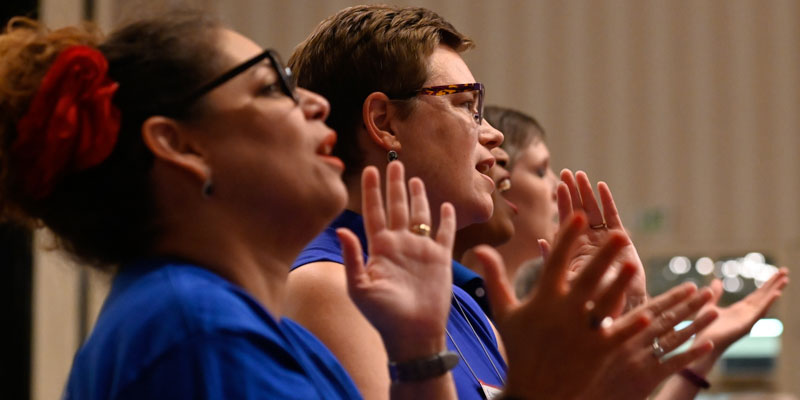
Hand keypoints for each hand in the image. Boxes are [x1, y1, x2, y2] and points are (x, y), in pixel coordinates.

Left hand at [339, 162, 455, 361]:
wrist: (414, 333)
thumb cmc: (383, 315)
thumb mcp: (360, 288)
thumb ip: (352, 258)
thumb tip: (341, 231)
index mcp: (379, 248)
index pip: (373, 212)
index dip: (371, 191)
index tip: (369, 170)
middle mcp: (399, 244)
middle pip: (397, 207)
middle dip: (394, 185)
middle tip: (394, 162)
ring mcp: (420, 250)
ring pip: (419, 215)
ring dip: (417, 196)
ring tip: (414, 178)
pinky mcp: (440, 258)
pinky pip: (443, 233)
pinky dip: (445, 219)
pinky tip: (445, 205)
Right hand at [473, 213, 716, 399]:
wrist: (531, 391)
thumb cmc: (519, 347)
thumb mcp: (504, 311)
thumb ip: (495, 277)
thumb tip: (481, 247)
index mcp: (542, 299)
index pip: (555, 261)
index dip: (567, 238)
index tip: (578, 215)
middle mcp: (562, 312)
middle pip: (586, 278)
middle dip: (603, 256)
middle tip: (619, 234)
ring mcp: (580, 333)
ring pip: (604, 304)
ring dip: (620, 285)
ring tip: (634, 264)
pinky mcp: (596, 353)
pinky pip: (615, 336)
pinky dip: (628, 326)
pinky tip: (645, 315)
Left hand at [552, 169, 647, 313]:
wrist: (615, 315)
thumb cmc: (586, 303)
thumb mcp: (565, 281)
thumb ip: (553, 260)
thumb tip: (539, 240)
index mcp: (572, 249)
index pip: (566, 221)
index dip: (562, 203)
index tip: (557, 185)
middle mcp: (587, 242)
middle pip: (579, 212)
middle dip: (573, 192)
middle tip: (567, 173)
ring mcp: (604, 240)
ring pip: (595, 212)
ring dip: (588, 193)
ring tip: (582, 176)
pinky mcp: (622, 242)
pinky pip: (613, 218)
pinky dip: (608, 203)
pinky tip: (602, 187)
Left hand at [693, 268, 788, 363]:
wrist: (701, 345)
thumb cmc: (704, 329)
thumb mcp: (709, 305)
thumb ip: (715, 294)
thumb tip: (717, 280)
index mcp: (740, 310)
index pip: (757, 294)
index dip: (767, 284)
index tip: (777, 273)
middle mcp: (747, 314)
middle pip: (764, 296)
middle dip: (774, 283)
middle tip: (786, 270)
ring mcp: (748, 320)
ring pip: (764, 302)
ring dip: (775, 290)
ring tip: (785, 279)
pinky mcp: (745, 326)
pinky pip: (759, 312)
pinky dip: (768, 303)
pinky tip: (776, 293)